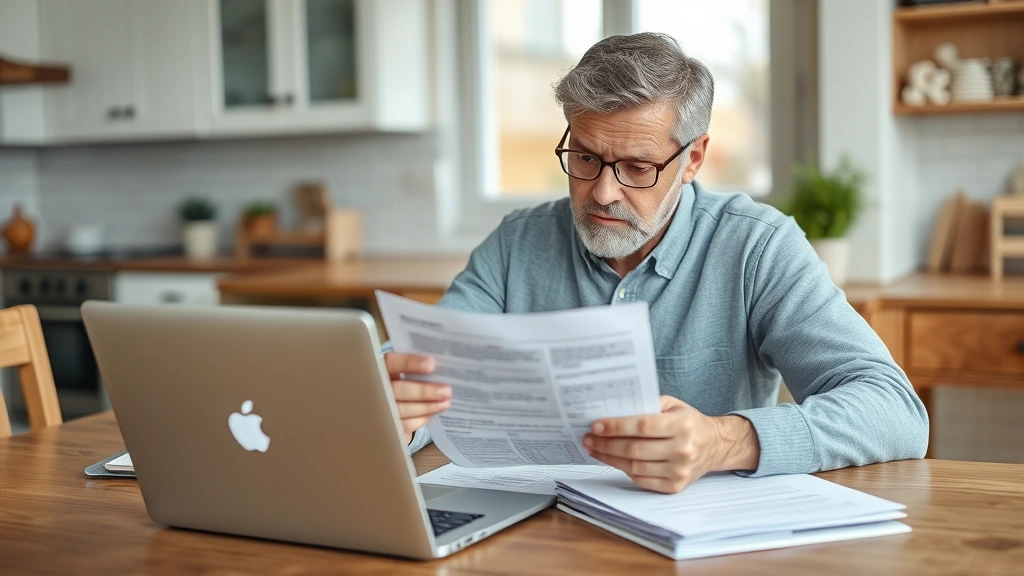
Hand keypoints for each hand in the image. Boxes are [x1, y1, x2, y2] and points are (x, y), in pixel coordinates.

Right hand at [384, 352, 450, 444]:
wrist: (390, 408)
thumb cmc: (404, 383)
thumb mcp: (405, 373)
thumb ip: (417, 371)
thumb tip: (445, 370)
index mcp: (381, 368)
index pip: (391, 362)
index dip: (409, 363)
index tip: (431, 365)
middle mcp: (375, 388)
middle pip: (397, 390)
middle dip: (424, 391)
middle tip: (446, 391)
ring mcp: (378, 409)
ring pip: (402, 409)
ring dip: (427, 407)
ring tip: (445, 403)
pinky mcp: (386, 426)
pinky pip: (404, 425)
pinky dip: (421, 419)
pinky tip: (432, 413)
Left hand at [583, 396, 759, 493]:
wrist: (715, 445)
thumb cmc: (689, 422)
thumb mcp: (673, 405)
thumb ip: (647, 405)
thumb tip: (613, 411)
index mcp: (682, 425)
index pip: (642, 427)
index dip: (616, 427)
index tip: (596, 425)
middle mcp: (682, 449)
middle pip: (634, 449)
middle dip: (605, 444)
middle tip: (588, 438)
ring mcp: (679, 471)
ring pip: (634, 467)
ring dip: (609, 458)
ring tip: (594, 449)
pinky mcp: (675, 486)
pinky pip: (641, 480)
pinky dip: (623, 470)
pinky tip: (612, 460)